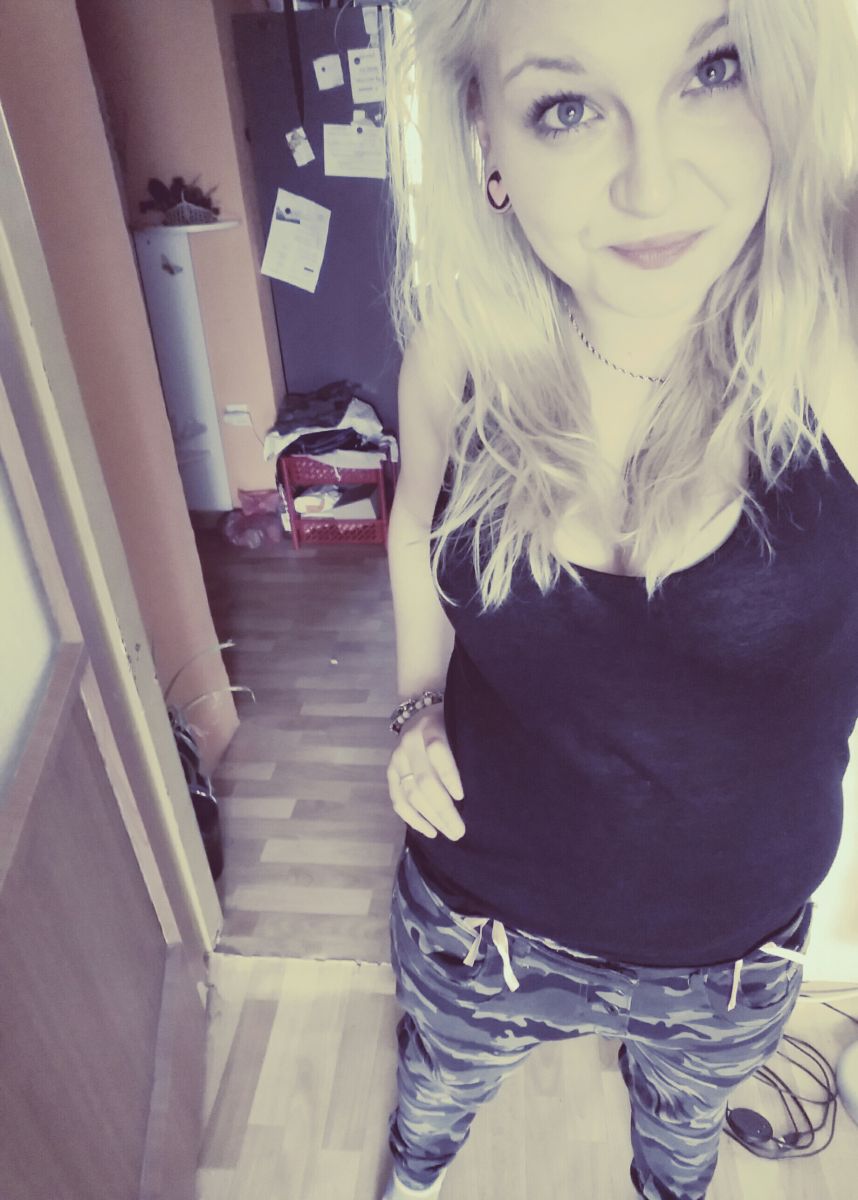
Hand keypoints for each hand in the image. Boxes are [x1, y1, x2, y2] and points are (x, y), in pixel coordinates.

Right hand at [386, 706, 465, 840]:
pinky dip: (413, 819)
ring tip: (450, 832)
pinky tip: (431, 831)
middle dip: (442, 808)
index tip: (462, 796)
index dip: (448, 774)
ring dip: (430, 818)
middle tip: (460, 831)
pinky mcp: (390, 773)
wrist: (421, 715)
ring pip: (410, 794)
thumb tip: (485, 781)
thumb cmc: (451, 724)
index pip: (437, 750)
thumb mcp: (460, 725)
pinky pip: (398, 801)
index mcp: (430, 727)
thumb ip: (467, 745)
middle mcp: (409, 742)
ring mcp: (397, 759)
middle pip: (423, 780)